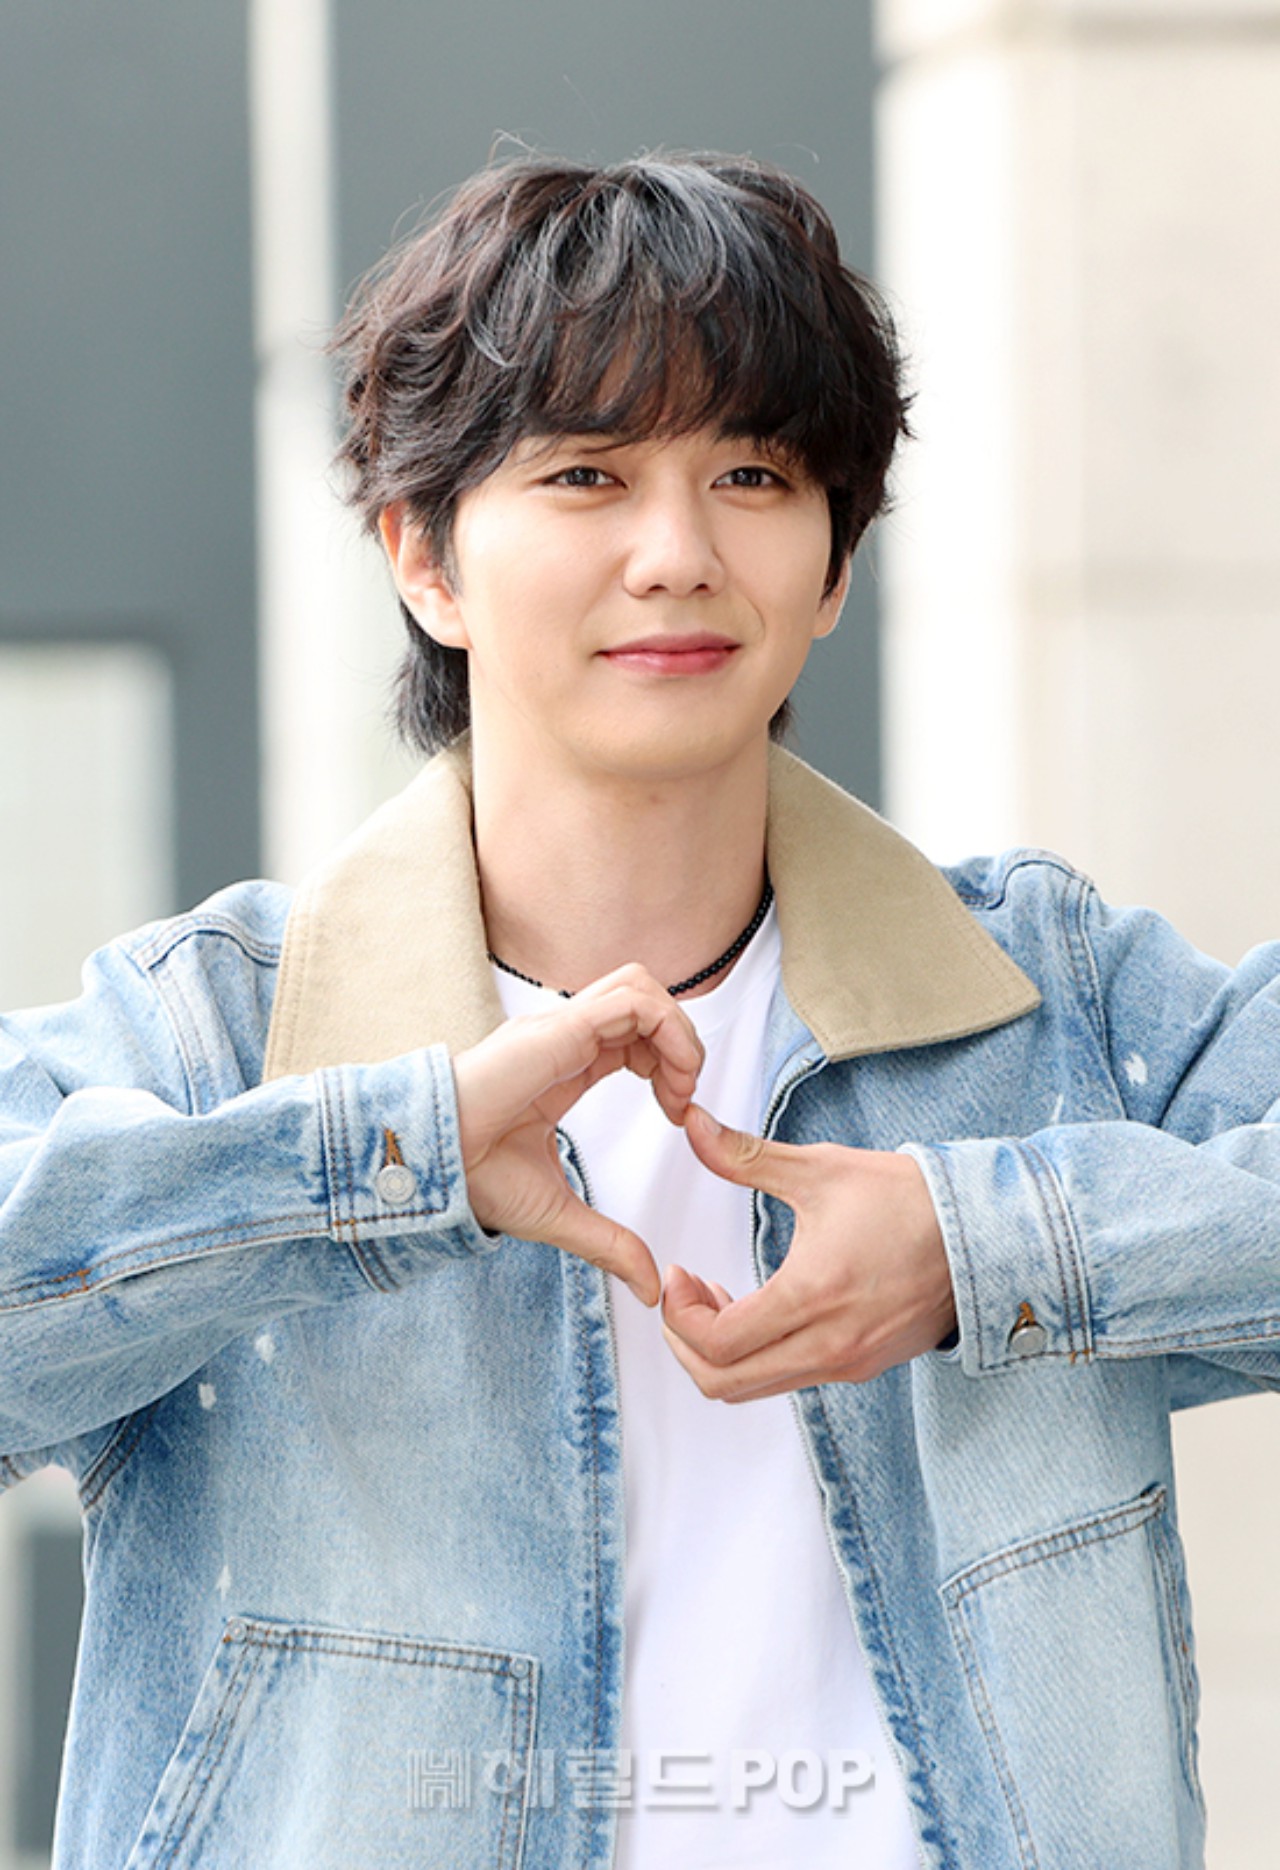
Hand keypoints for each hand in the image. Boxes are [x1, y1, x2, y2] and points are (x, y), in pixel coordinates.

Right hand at [452, 964, 702, 1303]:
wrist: (430, 1167)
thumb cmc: (473, 1178)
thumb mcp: (559, 1213)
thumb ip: (609, 1244)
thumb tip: (647, 1288)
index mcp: (564, 1063)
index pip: (631, 1032)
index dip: (668, 1061)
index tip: (677, 1111)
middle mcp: (564, 1036)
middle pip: (641, 998)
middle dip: (680, 1040)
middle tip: (684, 1096)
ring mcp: (559, 1027)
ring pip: (639, 986)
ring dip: (676, 1030)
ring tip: (679, 1085)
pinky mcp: (557, 1030)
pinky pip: (630, 1001)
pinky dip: (666, 1030)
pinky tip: (668, 1081)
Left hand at [661, 1105, 955, 1398]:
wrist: (983, 1232)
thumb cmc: (907, 1199)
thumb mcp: (820, 1169)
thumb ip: (745, 1154)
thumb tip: (692, 1124)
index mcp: (812, 1297)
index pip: (716, 1343)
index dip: (678, 1314)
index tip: (678, 1274)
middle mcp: (830, 1344)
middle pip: (724, 1383)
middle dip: (686, 1343)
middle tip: (684, 1295)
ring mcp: (848, 1362)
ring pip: (755, 1389)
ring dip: (721, 1353)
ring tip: (719, 1299)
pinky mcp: (864, 1366)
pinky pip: (790, 1379)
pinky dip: (757, 1356)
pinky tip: (761, 1310)